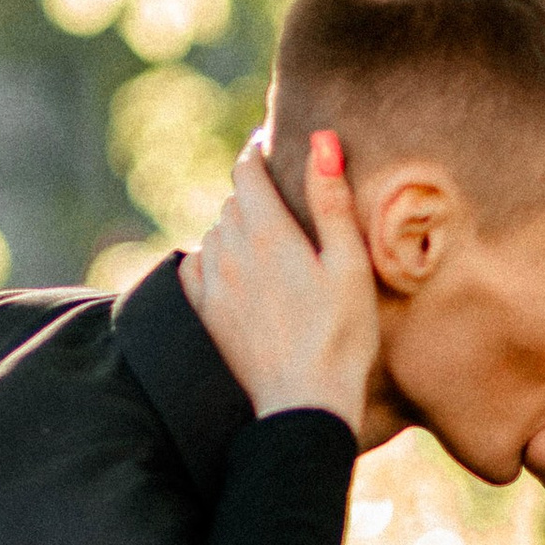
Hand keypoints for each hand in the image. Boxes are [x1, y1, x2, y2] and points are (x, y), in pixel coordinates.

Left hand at [183, 133, 376, 429]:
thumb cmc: (341, 335)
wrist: (304, 403)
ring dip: (235, 227)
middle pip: (233, 201)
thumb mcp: (349, 265)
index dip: (257, 153)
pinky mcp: (205, 313)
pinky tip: (233, 269)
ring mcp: (213, 284)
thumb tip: (322, 141)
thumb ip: (331, 201)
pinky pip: (194, 266)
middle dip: (254, 194)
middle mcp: (230, 251)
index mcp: (267, 233)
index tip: (269, 147)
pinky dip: (211, 258)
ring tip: (266, 242)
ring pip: (214, 232)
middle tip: (282, 204)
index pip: (247, 171)